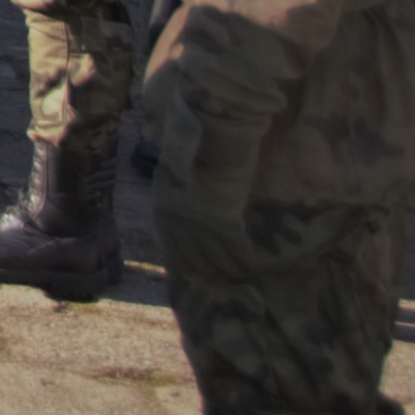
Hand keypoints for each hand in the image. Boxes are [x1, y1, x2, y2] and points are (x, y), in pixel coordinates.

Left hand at [146, 98, 263, 279]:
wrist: (207, 137)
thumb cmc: (190, 150)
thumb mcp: (173, 177)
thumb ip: (177, 198)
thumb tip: (185, 210)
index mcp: (163, 212)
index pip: (172, 251)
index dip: (186, 264)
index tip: (197, 271)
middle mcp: (178, 225)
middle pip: (193, 262)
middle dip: (208, 271)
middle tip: (222, 277)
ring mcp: (202, 227)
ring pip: (216, 261)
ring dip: (227, 269)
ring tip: (239, 275)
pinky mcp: (226, 223)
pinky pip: (237, 251)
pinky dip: (245, 260)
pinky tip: (252, 265)